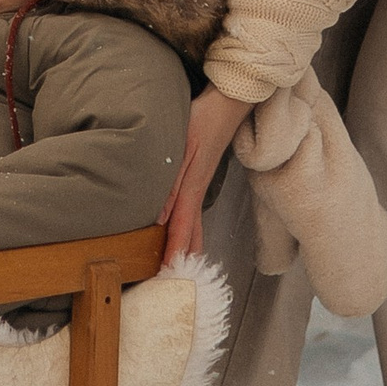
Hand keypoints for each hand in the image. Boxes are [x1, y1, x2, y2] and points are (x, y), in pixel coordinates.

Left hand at [163, 88, 254, 264]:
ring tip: (179, 266)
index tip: (167, 276)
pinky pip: (193, 211)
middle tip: (172, 281)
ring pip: (194, 225)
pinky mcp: (199, 177)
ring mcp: (200, 185)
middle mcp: (197, 191)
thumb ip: (171, 185)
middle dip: (183, 258)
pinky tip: (184, 231)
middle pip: (191, 234)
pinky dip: (189, 229)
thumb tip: (159, 218)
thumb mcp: (182, 148)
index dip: (174, 254)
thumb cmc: (203, 120)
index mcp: (192, 188)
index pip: (182, 230)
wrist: (227, 104)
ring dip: (187, 246)